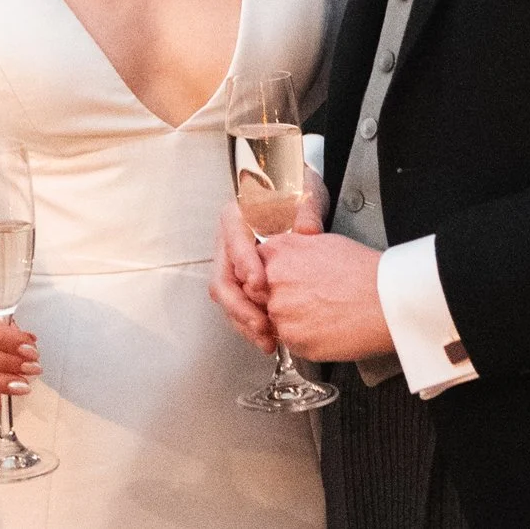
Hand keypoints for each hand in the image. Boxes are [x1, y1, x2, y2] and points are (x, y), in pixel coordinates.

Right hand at [208, 166, 327, 353]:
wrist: (297, 195)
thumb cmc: (296, 190)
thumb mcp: (304, 190)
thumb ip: (305, 209)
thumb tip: (307, 230)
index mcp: (236, 217)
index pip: (233, 242)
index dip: (244, 265)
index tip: (259, 284)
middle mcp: (228, 243)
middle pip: (222, 279)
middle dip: (240, 306)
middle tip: (262, 324)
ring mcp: (233, 265)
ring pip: (228, 299)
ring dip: (245, 322)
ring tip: (267, 340)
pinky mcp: (243, 283)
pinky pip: (240, 306)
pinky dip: (251, 324)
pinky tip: (269, 338)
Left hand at [259, 231, 391, 362]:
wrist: (386, 300)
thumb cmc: (364, 271)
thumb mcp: (323, 243)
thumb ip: (293, 251)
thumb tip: (285, 259)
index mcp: (279, 251)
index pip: (249, 269)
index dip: (263, 280)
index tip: (275, 286)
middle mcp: (272, 281)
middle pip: (257, 297)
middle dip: (273, 302)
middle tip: (303, 303)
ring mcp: (280, 312)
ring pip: (271, 322)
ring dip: (289, 322)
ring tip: (319, 315)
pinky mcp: (293, 340)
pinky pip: (288, 342)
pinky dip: (303, 339)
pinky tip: (325, 328)